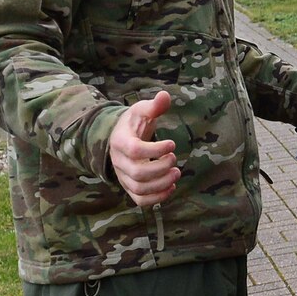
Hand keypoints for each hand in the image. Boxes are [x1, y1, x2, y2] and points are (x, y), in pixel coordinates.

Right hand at [109, 90, 179, 206]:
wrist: (122, 138)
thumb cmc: (135, 123)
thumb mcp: (142, 111)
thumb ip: (154, 106)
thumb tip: (165, 95)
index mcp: (120, 141)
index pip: (135, 150)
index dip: (155, 150)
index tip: (172, 144)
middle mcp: (119, 161)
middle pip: (137, 172)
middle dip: (161, 168)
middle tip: (175, 159)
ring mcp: (124, 176)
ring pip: (139, 188)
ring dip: (162, 184)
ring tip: (177, 173)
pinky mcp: (131, 187)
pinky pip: (141, 200)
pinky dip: (158, 198)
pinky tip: (172, 187)